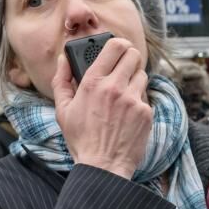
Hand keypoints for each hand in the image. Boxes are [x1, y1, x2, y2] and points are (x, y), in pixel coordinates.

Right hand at [52, 37, 151, 178]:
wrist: (103, 165)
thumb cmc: (81, 138)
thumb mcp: (63, 109)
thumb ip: (61, 80)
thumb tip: (64, 59)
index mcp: (93, 82)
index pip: (114, 47)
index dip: (118, 43)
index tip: (118, 46)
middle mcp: (115, 87)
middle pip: (134, 55)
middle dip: (129, 58)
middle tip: (124, 65)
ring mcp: (133, 100)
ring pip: (142, 75)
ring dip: (134, 79)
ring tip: (124, 93)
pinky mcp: (146, 113)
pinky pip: (145, 97)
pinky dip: (138, 101)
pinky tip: (128, 114)